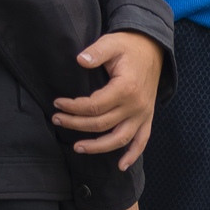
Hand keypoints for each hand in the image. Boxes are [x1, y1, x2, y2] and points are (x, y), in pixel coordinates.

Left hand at [54, 30, 162, 168]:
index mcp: (126, 88)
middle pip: (102, 124)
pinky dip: (133, 155)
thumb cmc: (128, 46)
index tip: (58, 103)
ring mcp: (143, 114)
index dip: (74, 107)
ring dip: (99, 146)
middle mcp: (136, 106)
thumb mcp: (111, 43)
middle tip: (56, 120)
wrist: (152, 49)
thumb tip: (80, 60)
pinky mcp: (147, 118)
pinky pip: (142, 141)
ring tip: (77, 148)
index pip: (95, 106)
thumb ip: (96, 52)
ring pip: (120, 138)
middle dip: (76, 124)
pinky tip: (120, 166)